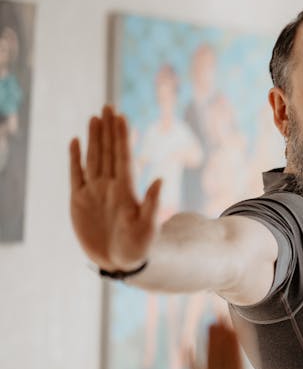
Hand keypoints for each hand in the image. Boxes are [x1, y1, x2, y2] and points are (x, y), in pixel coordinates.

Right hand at [69, 105, 160, 269]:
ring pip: (94, 158)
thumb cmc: (139, 247)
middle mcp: (110, 186)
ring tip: (95, 117)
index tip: (120, 116)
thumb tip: (161, 180)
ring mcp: (95, 192)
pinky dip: (76, 158)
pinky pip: (76, 174)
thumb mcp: (148, 228)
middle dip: (108, 129)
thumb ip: (152, 204)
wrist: (121, 262)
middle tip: (108, 106)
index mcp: (126, 190)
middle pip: (109, 151)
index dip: (121, 136)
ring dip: (94, 138)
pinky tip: (76, 142)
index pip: (122, 156)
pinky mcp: (79, 200)